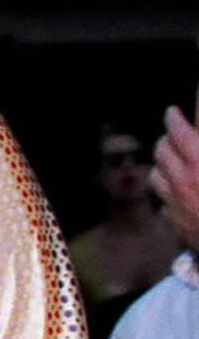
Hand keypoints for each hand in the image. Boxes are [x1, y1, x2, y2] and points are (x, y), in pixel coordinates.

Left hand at [156, 107, 198, 252]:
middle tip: (171, 135)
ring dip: (161, 166)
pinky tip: (177, 195)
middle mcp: (183, 182)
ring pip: (155, 177)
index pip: (177, 130)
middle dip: (165, 139)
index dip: (173, 118)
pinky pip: (163, 204)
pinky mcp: (175, 226)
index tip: (171, 112)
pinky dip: (167, 195)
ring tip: (171, 162)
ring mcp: (175, 205)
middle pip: (161, 152)